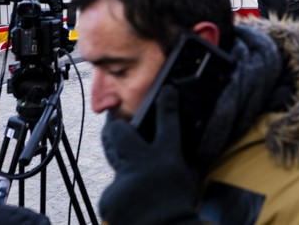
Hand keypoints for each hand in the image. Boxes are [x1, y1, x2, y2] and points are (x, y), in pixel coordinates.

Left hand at [99, 86, 199, 224]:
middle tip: (116, 128)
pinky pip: (112, 191)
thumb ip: (186, 160)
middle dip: (115, 127)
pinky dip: (120, 197)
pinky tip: (131, 206)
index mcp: (166, 157)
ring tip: (136, 186)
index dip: (166, 103)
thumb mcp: (189, 179)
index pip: (168, 122)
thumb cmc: (180, 207)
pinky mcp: (108, 197)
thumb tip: (190, 146)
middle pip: (119, 133)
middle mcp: (142, 163)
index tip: (166, 91)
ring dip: (122, 170)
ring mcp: (123, 179)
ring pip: (114, 164)